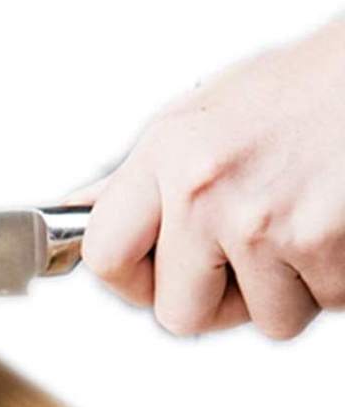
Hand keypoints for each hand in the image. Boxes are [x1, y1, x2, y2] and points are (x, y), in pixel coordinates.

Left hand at [80, 19, 344, 338]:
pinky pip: (323, 305)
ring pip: (265, 321)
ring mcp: (263, 222)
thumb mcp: (205, 113)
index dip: (131, 282)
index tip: (152, 275)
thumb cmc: (309, 85)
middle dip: (216, 301)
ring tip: (300, 224)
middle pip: (180, 316)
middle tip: (244, 258)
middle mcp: (205, 192)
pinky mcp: (322, 242)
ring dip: (286, 290)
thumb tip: (85, 212)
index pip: (104, 256)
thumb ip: (144, 175)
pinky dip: (333, 279)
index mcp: (167, 155)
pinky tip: (332, 225)